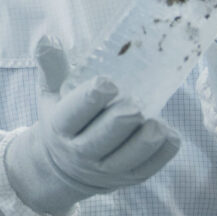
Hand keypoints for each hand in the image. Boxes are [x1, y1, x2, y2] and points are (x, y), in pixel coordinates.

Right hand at [3, 37, 181, 215]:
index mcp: (61, 127)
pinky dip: (163, 150)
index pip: (75, 113)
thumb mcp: (50, 94)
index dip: (93, 97)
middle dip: (123, 119)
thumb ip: (52, 65)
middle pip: (105, 136)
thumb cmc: (63, 120)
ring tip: (156, 121)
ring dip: (147, 137)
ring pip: (131, 155)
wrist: (62, 169)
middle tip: (134, 105)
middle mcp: (81, 153)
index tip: (108, 83)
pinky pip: (151, 167)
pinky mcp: (129, 179)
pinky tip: (167, 133)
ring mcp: (107, 170)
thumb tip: (49, 37)